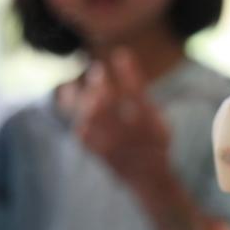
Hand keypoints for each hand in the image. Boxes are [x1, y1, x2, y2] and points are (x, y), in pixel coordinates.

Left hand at [75, 48, 171, 185]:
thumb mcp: (161, 121)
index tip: (121, 53)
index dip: (127, 71)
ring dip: (83, 96)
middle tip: (97, 69)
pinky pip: (81, 130)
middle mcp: (129, 134)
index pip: (136, 92)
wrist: (147, 176)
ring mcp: (111, 144)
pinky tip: (68, 98)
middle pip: (108, 103)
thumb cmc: (156, 143)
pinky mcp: (97, 151)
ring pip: (90, 116)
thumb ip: (145, 99)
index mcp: (149, 123)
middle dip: (100, 83)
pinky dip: (73, 112)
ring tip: (75, 83)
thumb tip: (127, 72)